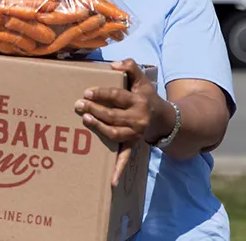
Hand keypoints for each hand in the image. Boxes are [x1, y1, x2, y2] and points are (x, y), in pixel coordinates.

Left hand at [74, 59, 166, 186]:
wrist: (166, 119)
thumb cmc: (147, 96)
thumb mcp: (142, 79)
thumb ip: (130, 66)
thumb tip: (114, 64)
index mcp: (138, 101)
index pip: (117, 97)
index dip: (101, 94)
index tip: (87, 92)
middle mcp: (138, 118)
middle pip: (112, 115)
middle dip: (94, 109)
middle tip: (79, 104)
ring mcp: (135, 133)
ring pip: (114, 133)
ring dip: (99, 128)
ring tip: (85, 119)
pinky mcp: (132, 144)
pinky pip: (125, 158)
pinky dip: (118, 170)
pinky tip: (111, 181)